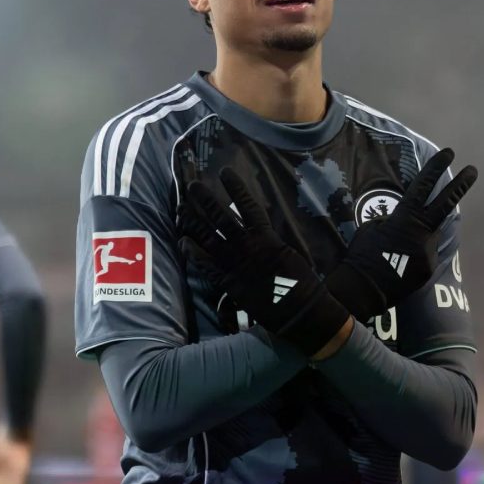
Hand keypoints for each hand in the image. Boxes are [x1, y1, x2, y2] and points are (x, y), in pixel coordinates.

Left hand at [179, 168, 350, 356]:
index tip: (225, 172)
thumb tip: (263, 228)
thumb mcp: (291, 253)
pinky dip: (193, 254)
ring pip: (209, 238)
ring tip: (181, 209)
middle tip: (192, 185)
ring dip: (194, 222)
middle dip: (205, 200)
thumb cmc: (301, 282)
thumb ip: (273, 239)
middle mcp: (247, 247)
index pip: (248, 206)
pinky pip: (206, 266)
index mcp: (266, 238)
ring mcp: (235, 265)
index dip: (236, 188)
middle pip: (221, 218)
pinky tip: (183, 242)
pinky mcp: (228, 283)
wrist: (299, 311)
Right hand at [325, 148, 476, 321]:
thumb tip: (404, 222)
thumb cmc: (362, 255)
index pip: (423, 187)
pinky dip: (412, 256)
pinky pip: (423, 255)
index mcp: (405, 218)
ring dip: (418, 237)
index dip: (435, 168)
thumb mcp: (372, 228)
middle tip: (473, 170)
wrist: (364, 290)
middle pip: (446, 203)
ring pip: (429, 236)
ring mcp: (429, 251)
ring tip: (397, 248)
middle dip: (460, 185)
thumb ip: (393, 220)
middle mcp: (423, 232)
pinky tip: (396, 266)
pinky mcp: (429, 268)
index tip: (448, 153)